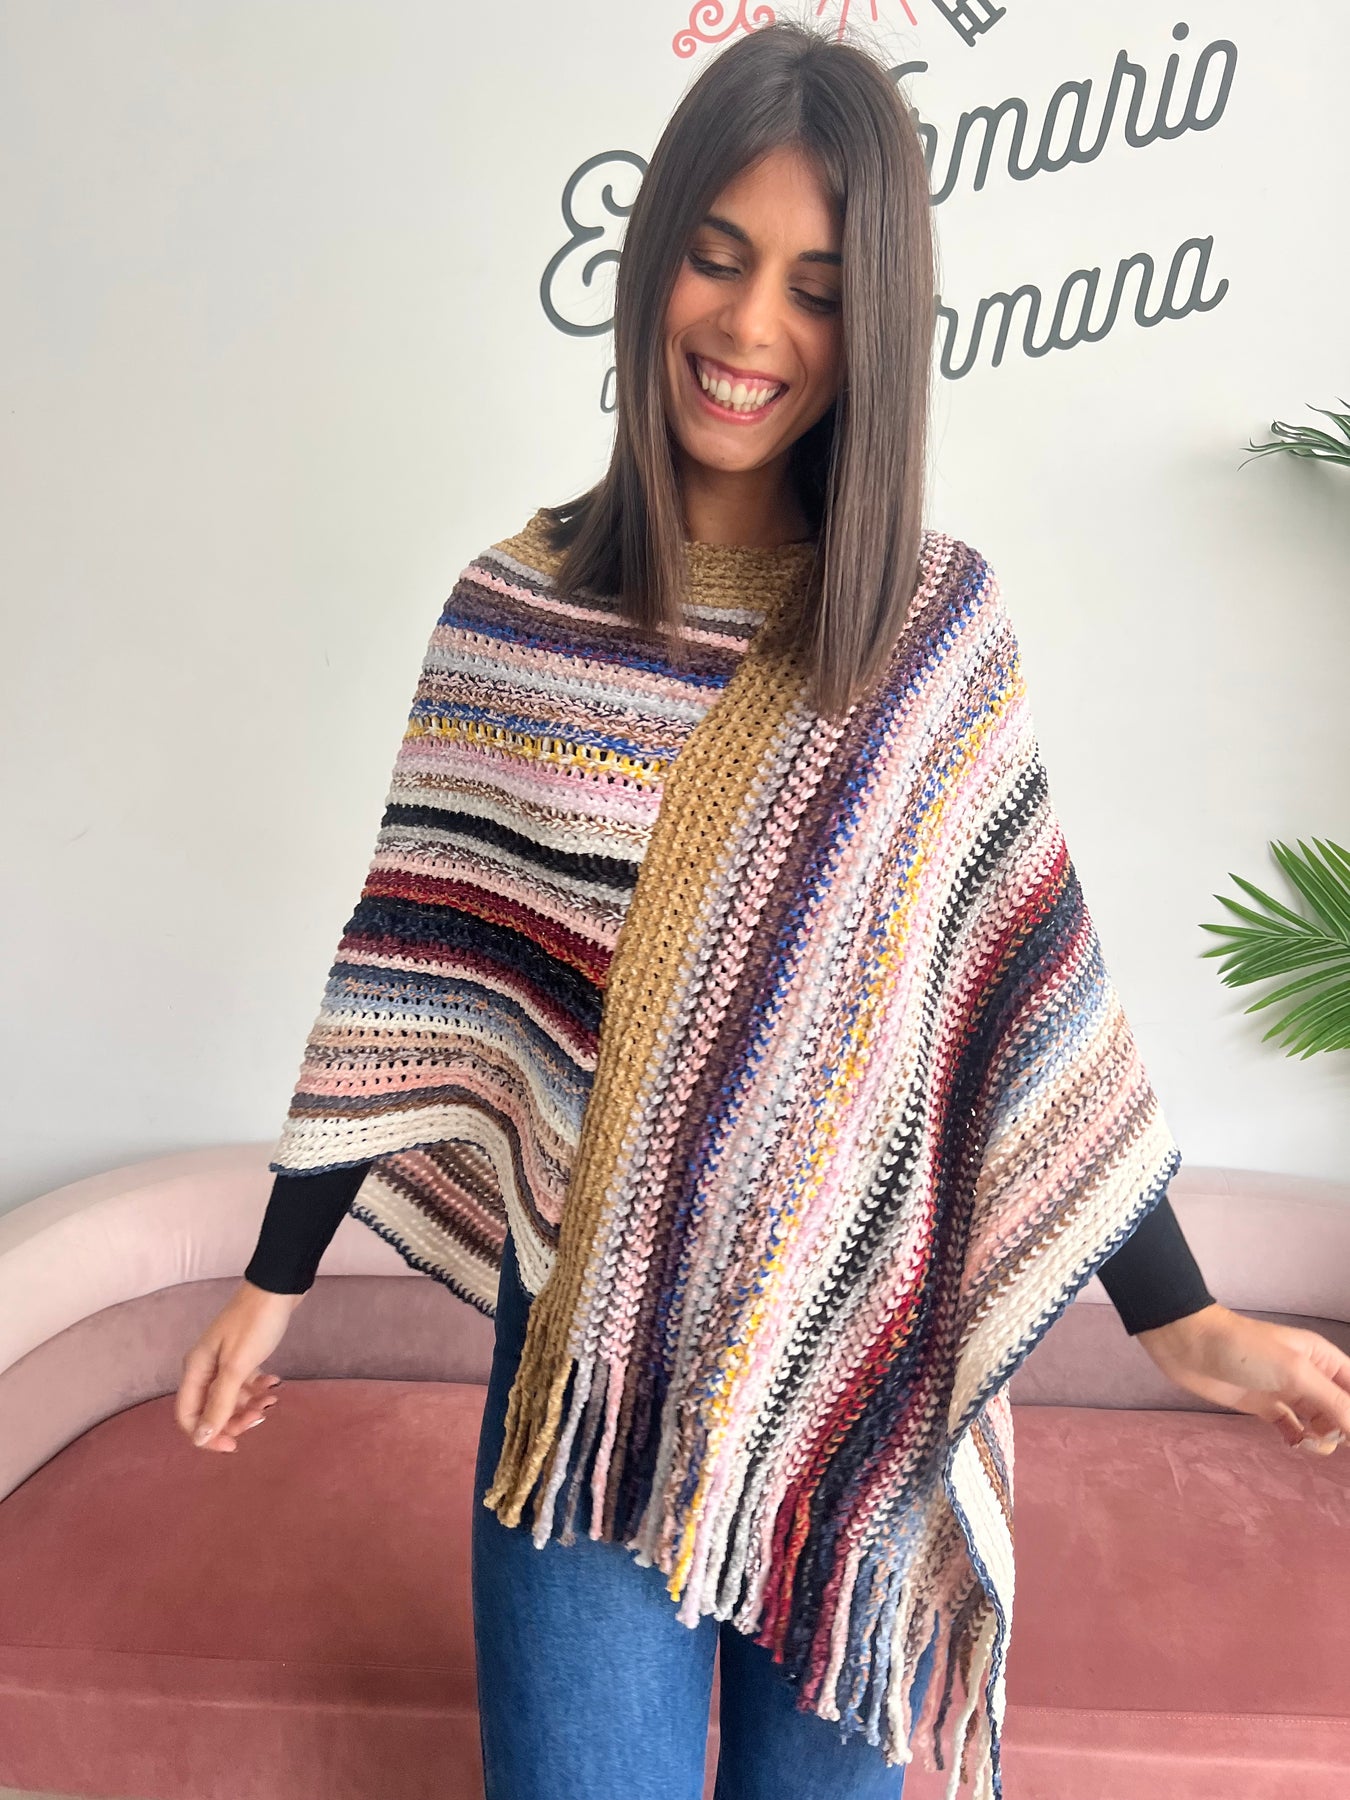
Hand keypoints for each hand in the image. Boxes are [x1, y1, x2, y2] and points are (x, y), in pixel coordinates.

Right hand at [176, 1280, 303, 1452]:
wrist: (278, 1286)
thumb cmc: (255, 1323)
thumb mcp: (236, 1367)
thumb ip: (218, 1404)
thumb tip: (200, 1438)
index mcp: (195, 1370)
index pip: (188, 1417)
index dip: (206, 1436)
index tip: (232, 1446)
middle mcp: (204, 1367)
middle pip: (210, 1410)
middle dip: (233, 1421)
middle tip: (260, 1418)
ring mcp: (223, 1361)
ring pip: (230, 1399)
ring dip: (249, 1405)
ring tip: (271, 1400)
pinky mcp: (242, 1355)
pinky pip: (244, 1384)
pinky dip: (257, 1389)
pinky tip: (274, 1384)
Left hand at [1135, 1303, 1349, 1454]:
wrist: (1190, 1345)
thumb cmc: (1246, 1350)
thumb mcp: (1296, 1372)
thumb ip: (1334, 1401)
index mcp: (1322, 1359)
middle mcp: (1309, 1376)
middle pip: (1340, 1409)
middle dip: (1341, 1428)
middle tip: (1327, 1437)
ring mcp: (1285, 1392)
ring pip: (1319, 1422)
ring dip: (1321, 1437)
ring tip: (1309, 1442)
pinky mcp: (1263, 1406)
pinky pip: (1292, 1428)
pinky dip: (1298, 1439)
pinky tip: (1294, 1442)